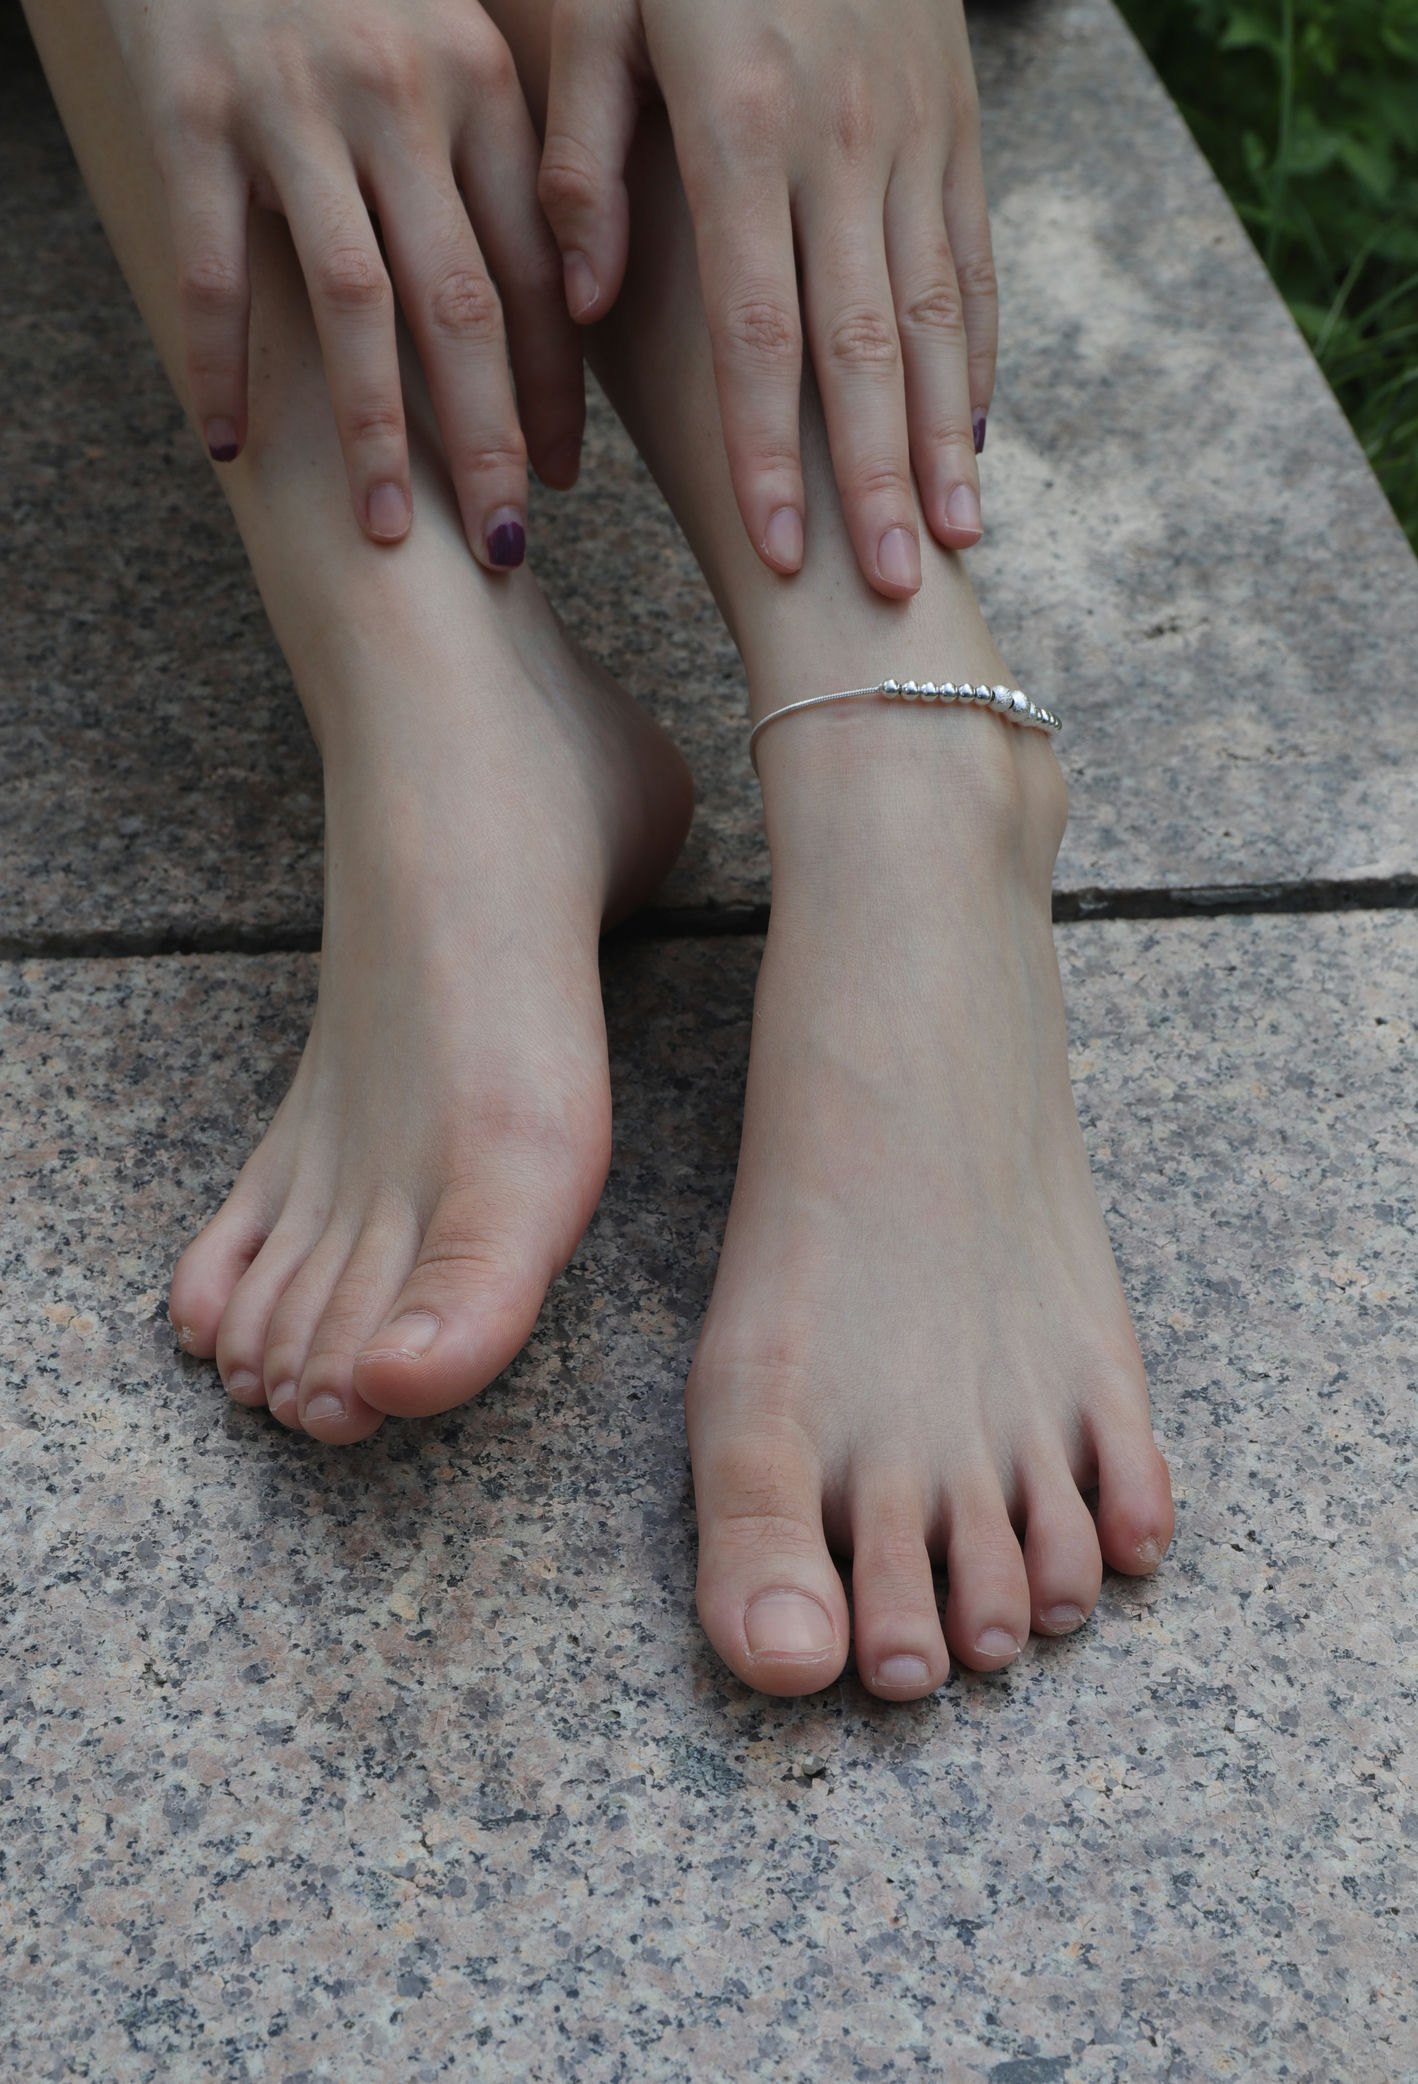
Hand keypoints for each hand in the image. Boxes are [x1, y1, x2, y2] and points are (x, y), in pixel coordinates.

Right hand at [104, 0, 583, 565]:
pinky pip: (212, 265)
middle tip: (504, 544)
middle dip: (489, 438)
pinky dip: (220, 362)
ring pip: (353, 302)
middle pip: (461, 305)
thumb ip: (498, 161)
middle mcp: (399, 97)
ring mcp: (292, 105)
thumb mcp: (449, 40)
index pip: (537, 269)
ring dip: (373, 431)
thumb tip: (567, 316)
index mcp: (481, 87)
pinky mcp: (190, 110)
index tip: (568, 481)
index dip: (555, 387)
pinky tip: (229, 444)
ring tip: (390, 533)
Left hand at [539, 0, 996, 598]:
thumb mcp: (598, 14)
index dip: (769, 453)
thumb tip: (583, 297)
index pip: (759, 330)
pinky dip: (976, 358)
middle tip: (885, 591)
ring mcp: (913, 135)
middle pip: (861, 348)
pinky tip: (974, 440)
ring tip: (951, 544)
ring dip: (944, 438)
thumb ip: (581, 160)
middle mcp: (841, 142)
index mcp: (741, 126)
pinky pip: (972, 260)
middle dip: (874, 480)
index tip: (779, 554)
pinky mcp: (957, 125)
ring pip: (935, 315)